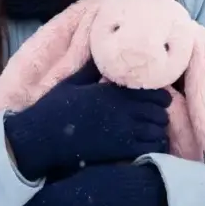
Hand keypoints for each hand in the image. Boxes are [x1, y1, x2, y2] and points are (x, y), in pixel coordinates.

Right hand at [4, 59, 169, 181]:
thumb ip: (93, 70)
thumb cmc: (54, 107)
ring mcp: (123, 130)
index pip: (150, 90)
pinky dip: (154, 146)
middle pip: (158, 110)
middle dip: (160, 112)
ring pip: (157, 129)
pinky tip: (148, 145)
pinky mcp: (120, 150)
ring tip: (153, 130)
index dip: (160, 95)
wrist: (43, 136)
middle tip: (157, 115)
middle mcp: (122, 109)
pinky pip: (150, 148)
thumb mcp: (73, 81)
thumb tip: (103, 55)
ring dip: (158, 129)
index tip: (161, 98)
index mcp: (112, 91)